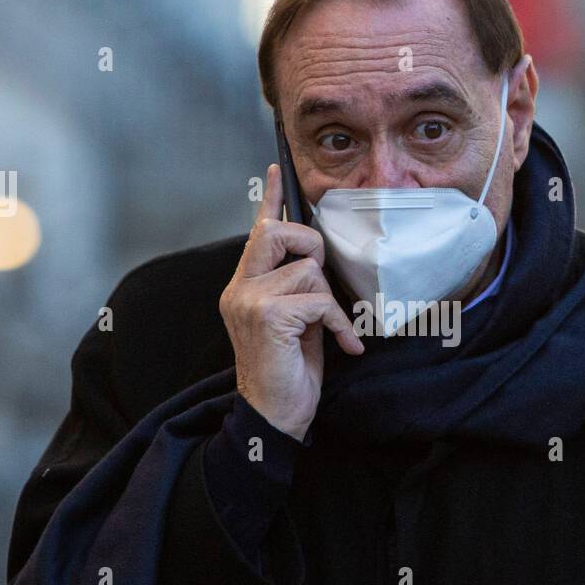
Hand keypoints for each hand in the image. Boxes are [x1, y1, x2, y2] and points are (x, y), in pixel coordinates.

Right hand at [218, 164, 363, 440]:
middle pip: (278, 233)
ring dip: (329, 300)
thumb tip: (319, 261)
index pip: (257, 231)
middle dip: (312, 249)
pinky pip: (320, 300)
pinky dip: (340, 323)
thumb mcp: (296, 320)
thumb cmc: (289, 371)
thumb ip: (297, 287)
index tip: (276, 168)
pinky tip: (346, 344)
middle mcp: (239, 288)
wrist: (274, 416)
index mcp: (244, 286)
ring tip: (327, 329)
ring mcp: (249, 301)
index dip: (269, 198)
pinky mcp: (267, 316)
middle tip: (322, 288)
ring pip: (308, 269)